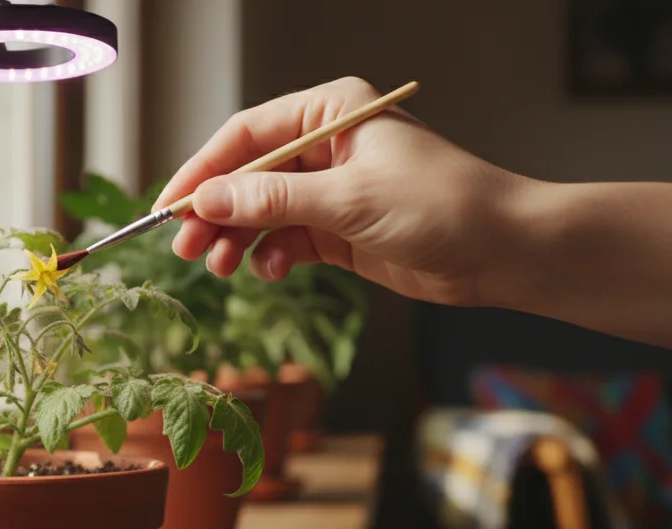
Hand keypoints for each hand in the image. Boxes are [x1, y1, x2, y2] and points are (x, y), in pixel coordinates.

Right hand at [153, 77, 532, 306]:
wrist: (502, 251)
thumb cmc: (440, 205)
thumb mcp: (348, 201)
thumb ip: (272, 202)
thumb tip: (206, 202)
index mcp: (329, 113)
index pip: (246, 135)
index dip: (203, 171)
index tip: (169, 205)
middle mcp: (325, 146)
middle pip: (247, 176)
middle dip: (216, 212)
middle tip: (187, 247)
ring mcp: (331, 189)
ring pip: (262, 212)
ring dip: (238, 240)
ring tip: (220, 267)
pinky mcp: (339, 229)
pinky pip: (286, 239)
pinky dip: (272, 256)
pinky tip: (271, 272)